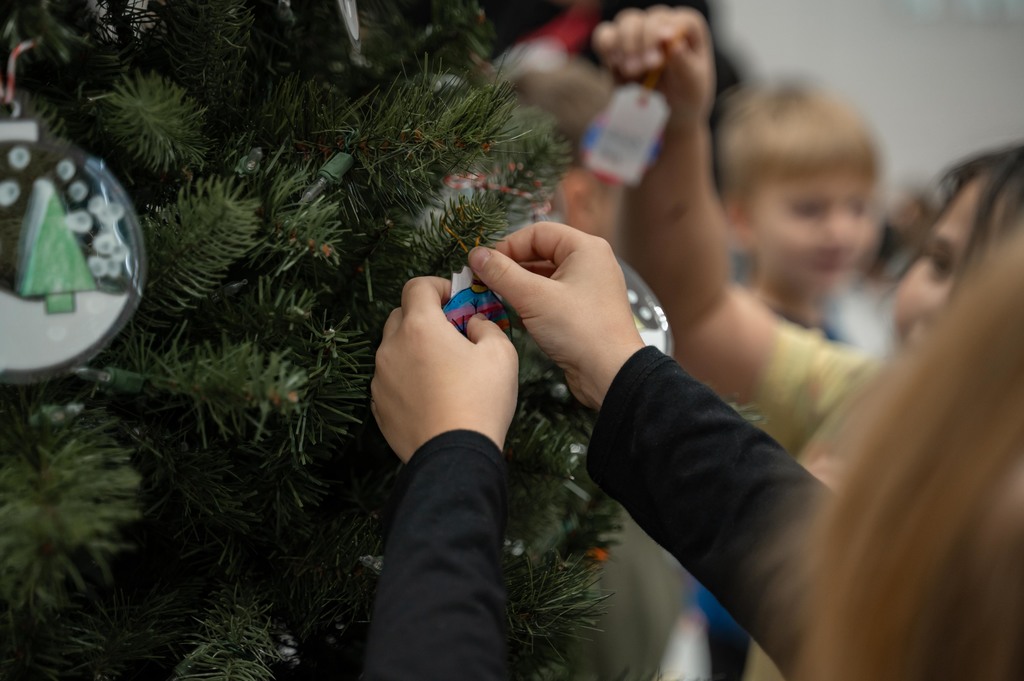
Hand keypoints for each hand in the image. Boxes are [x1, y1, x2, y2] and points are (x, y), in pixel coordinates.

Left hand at [371, 277, 518, 462]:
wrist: (455, 456)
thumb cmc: (480, 401)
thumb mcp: (501, 354)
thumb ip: (486, 326)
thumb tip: (474, 324)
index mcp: (420, 327)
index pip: (416, 286)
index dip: (438, 286)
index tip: (456, 300)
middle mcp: (391, 348)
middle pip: (401, 315)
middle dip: (425, 317)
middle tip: (453, 333)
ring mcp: (380, 378)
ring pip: (394, 349)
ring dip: (415, 349)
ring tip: (444, 370)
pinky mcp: (378, 405)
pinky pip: (390, 379)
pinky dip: (407, 378)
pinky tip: (432, 395)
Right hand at [468, 223, 644, 409]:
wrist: (611, 374)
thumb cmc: (578, 329)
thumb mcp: (534, 298)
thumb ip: (502, 273)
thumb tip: (475, 254)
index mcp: (585, 248)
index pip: (538, 232)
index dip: (508, 246)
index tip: (484, 264)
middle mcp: (590, 262)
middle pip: (542, 252)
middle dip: (511, 265)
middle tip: (484, 280)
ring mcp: (589, 287)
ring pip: (545, 275)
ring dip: (520, 283)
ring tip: (495, 295)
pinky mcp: (584, 310)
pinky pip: (553, 294)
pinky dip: (532, 299)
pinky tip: (515, 310)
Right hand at [592, 6, 715, 127]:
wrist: (667, 110)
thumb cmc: (686, 92)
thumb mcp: (692, 83)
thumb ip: (684, 63)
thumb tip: (675, 44)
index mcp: (687, 28)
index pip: (677, 20)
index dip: (666, 31)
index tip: (661, 52)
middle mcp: (662, 23)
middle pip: (648, 19)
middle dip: (645, 42)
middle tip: (647, 67)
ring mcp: (638, 32)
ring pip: (626, 23)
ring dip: (626, 46)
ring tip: (631, 71)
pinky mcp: (617, 44)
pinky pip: (605, 35)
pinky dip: (606, 47)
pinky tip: (614, 64)